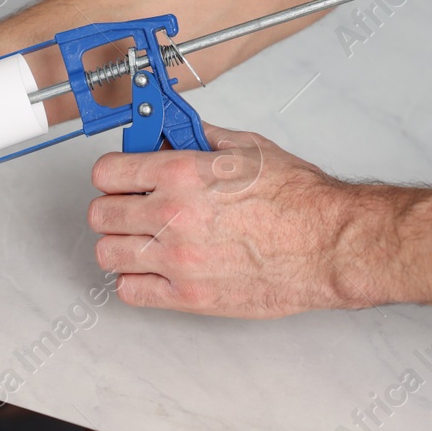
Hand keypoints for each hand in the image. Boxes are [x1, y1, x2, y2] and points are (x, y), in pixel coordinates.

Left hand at [88, 123, 362, 317]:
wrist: (330, 244)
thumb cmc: (300, 199)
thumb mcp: (247, 148)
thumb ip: (201, 138)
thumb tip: (174, 133)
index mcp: (181, 174)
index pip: (107, 172)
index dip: (113, 172)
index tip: (120, 176)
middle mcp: (172, 216)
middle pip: (101, 214)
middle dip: (113, 206)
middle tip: (131, 206)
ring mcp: (177, 260)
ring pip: (108, 254)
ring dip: (120, 244)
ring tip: (141, 239)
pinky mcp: (189, 296)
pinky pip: (130, 292)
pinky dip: (135, 280)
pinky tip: (154, 269)